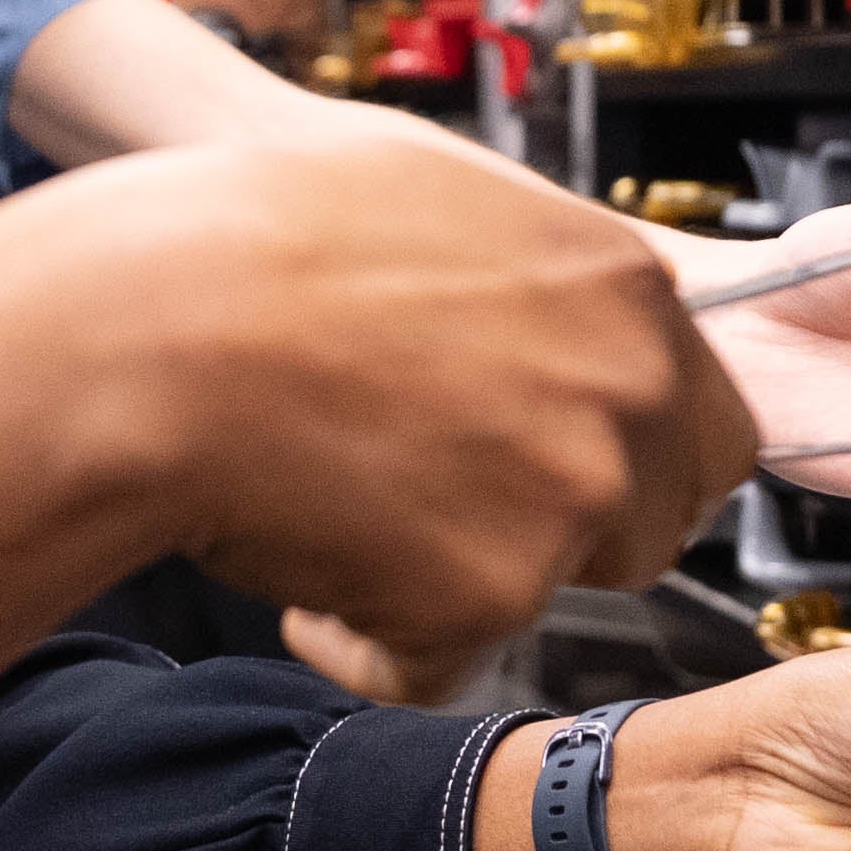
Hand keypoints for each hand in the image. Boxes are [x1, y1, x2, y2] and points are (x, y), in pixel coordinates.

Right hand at [0, 133, 756, 793]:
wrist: (147, 324)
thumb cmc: (248, 237)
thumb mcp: (425, 189)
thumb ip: (532, 263)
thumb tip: (558, 304)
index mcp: (621, 280)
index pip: (703, 413)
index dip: (617, 449)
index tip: (539, 458)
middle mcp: (625, 384)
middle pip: (656, 511)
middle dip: (563, 526)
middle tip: (438, 502)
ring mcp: (569, 493)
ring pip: (556, 588)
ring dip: (466, 579)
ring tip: (347, 518)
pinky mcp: (492, 593)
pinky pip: (442, 661)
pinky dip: (369, 642)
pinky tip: (299, 565)